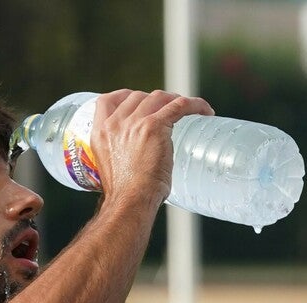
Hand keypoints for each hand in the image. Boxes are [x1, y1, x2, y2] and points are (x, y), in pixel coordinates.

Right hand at [85, 89, 214, 208]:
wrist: (129, 201)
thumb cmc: (124, 195)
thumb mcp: (111, 169)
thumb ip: (119, 156)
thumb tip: (137, 161)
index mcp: (101, 133)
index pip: (106, 101)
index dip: (124, 96)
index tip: (138, 102)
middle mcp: (115, 124)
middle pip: (137, 96)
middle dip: (154, 100)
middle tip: (169, 112)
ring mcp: (135, 123)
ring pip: (159, 97)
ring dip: (174, 100)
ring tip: (188, 110)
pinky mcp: (155, 127)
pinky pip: (179, 106)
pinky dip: (195, 105)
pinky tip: (205, 111)